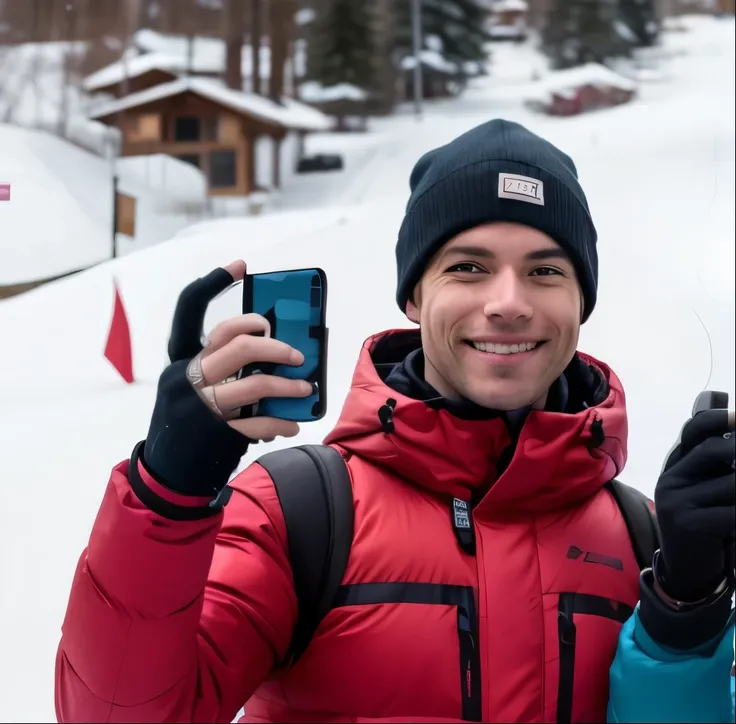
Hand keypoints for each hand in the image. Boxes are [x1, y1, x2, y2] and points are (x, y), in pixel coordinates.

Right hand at [142, 260, 312, 496]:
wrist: (166, 475)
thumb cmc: (189, 424)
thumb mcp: (195, 389)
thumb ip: (225, 371)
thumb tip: (275, 360)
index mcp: (181, 360)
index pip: (190, 310)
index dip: (212, 283)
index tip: (241, 264)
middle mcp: (186, 376)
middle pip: (237, 344)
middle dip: (275, 346)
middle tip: (297, 355)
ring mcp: (200, 405)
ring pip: (254, 384)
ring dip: (288, 386)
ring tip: (307, 389)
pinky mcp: (215, 432)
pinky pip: (258, 421)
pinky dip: (281, 421)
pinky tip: (293, 424)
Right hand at [654, 407, 734, 601]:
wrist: (687, 571)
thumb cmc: (707, 527)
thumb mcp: (707, 493)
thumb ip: (717, 469)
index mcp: (676, 467)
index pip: (693, 430)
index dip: (719, 418)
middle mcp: (670, 479)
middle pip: (712, 451)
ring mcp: (675, 500)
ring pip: (730, 483)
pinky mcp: (686, 523)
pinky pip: (731, 513)